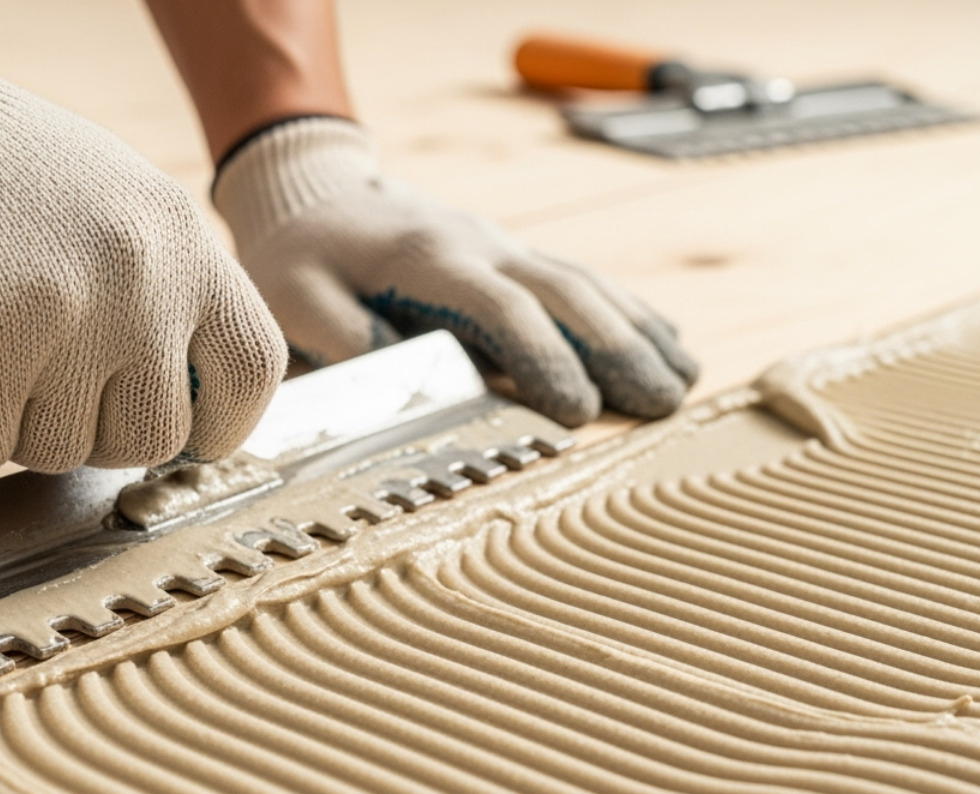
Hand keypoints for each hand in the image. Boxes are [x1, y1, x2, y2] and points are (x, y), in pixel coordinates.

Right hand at [0, 0, 285, 470]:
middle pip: (150, 437)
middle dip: (88, 432)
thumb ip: (158, 291)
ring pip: (58, 451)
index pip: (250, 370)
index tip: (180, 434)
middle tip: (30, 382)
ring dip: (6, 422)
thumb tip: (183, 397)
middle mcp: (139, 276)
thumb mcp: (108, 207)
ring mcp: (62, 312)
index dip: (216, 424)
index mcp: (181, 240)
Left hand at [213, 117, 696, 425]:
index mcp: (429, 261)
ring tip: (684, 381)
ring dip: (637, 331)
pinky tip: (668, 343)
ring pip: (586, 283)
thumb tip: (401, 377)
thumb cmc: (301, 259)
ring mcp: (504, 247)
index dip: (544, 358)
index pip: (502, 308)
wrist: (313, 196)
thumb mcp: (295, 297)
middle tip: (660, 404)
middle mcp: (481, 247)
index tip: (578, 410)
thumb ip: (342, 336)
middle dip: (616, 349)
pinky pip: (583, 279)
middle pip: (564, 293)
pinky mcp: (513, 257)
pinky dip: (630, 312)